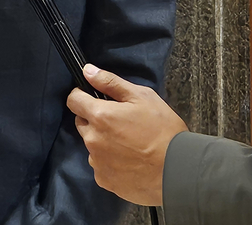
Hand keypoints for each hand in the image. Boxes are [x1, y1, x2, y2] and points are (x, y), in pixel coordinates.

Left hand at [67, 64, 187, 206]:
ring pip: (92, 145)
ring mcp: (97, 162)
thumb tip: (87, 71)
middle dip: (95, 120)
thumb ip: (111, 83)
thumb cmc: (163, 130)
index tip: (94, 98)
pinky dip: (110, 162)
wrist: (178, 170)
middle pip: (82, 124)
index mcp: (100, 116)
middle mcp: (92, 140)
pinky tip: (129, 161)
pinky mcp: (104, 180)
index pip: (73, 100)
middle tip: (120, 123)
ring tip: (129, 145)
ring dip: (103, 142)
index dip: (82, 96)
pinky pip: (100, 165)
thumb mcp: (142, 97)